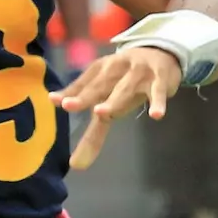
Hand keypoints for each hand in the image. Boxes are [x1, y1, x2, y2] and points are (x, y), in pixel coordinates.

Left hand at [51, 46, 181, 170]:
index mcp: (99, 71)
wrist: (162, 52)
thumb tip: (75, 165)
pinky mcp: (160, 78)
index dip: (70, 93)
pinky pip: (158, 91)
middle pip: (99, 86)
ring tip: (102, 113)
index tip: (55, 101)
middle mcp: (115, 69)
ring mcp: (138, 73)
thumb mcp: (108, 96)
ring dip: (114, 100)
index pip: (83, 84)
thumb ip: (92, 130)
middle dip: (84, 96)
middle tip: (68, 105)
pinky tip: (156, 115)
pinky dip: (157, 102)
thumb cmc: (127, 79)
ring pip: (125, 89)